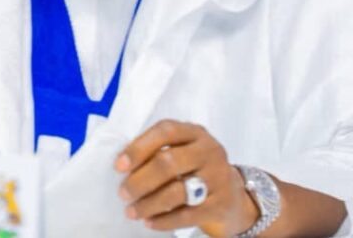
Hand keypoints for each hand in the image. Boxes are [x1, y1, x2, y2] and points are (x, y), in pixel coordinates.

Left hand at [116, 120, 259, 237]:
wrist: (233, 194)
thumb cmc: (196, 168)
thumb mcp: (183, 150)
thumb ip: (158, 151)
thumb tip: (123, 164)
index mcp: (195, 133)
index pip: (166, 131)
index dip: (139, 147)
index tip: (119, 165)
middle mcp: (209, 151)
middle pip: (168, 163)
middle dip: (140, 180)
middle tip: (123, 193)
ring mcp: (217, 178)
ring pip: (177, 191)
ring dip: (149, 203)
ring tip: (132, 211)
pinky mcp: (219, 205)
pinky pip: (187, 215)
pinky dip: (164, 220)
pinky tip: (149, 222)